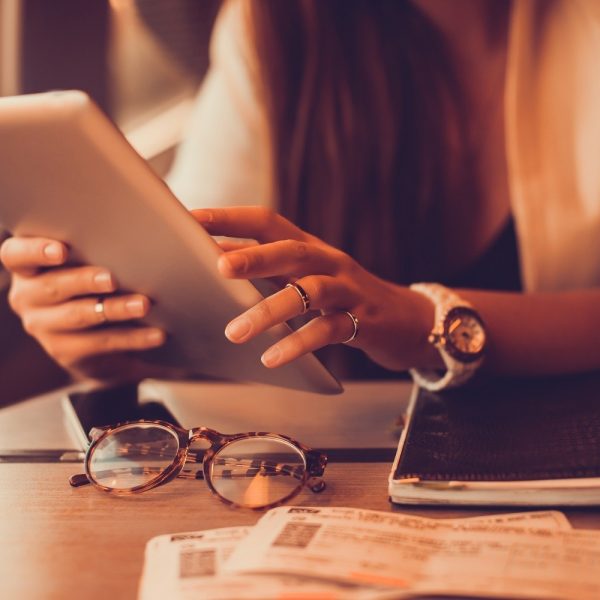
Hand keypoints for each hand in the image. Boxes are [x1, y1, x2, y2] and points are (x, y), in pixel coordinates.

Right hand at [0, 236, 165, 378]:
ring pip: (79, 316)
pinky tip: (158, 333)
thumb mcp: (105, 254)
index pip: (15, 253)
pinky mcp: (66, 353)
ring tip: (145, 304)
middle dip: (84, 281)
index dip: (34, 251)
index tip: (61, 250)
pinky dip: (132, 338)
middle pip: (51, 287)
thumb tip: (189, 213)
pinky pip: (101, 344)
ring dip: (114, 309)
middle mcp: (27, 295)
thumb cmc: (103, 279)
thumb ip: (126, 231)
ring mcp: (44, 327)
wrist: (102, 335)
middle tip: (113, 278)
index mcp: (30, 264)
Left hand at [193, 207, 440, 371]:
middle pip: (292, 250)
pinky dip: (299, 343)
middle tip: (218, 267)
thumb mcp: (307, 277)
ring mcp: (348, 290)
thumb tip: (216, 265)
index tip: (191, 218)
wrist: (404, 319)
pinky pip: (329, 330)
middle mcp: (329, 261)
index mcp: (309, 248)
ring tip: (235, 332)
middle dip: (255, 256)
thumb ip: (270, 271)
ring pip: (310, 292)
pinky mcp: (362, 321)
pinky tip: (272, 357)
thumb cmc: (342, 297)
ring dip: (271, 310)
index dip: (231, 218)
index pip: (267, 222)